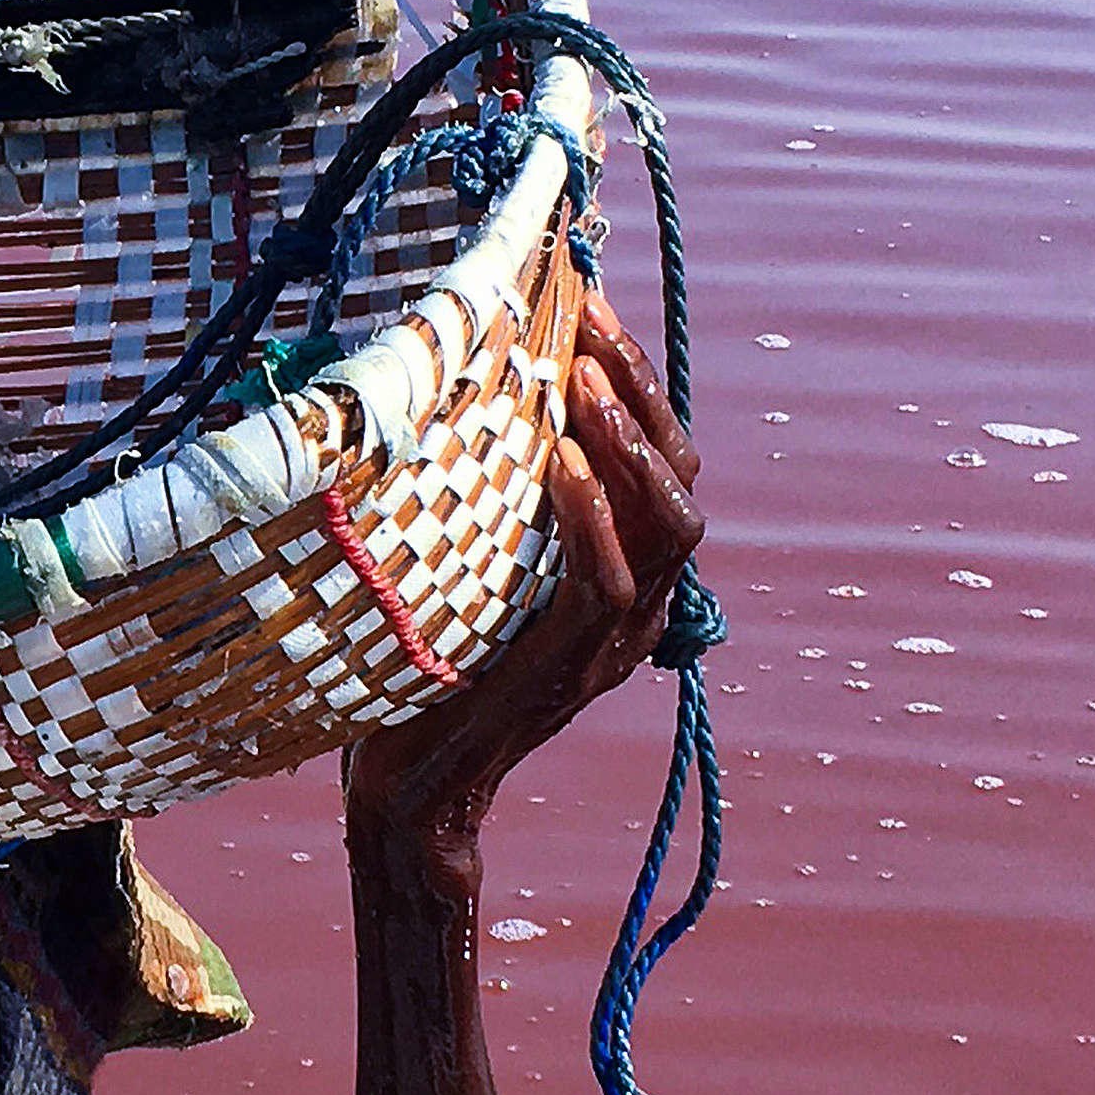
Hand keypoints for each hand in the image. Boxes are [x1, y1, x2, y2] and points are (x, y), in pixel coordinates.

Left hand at [340, 297, 703, 878]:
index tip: (588, 305)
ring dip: (627, 443)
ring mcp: (616, 639)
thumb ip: (495, 501)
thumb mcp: (471, 565)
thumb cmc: (427, 667)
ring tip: (581, 380)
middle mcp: (639, 603)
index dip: (635, 381)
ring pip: (668, 525)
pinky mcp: (577, 666)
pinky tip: (559, 463)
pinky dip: (591, 514)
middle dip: (640, 391)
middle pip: (682, 479)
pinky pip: (608, 580)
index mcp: (623, 573)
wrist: (413, 788)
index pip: (661, 461)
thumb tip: (460, 397)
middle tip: (589, 322)